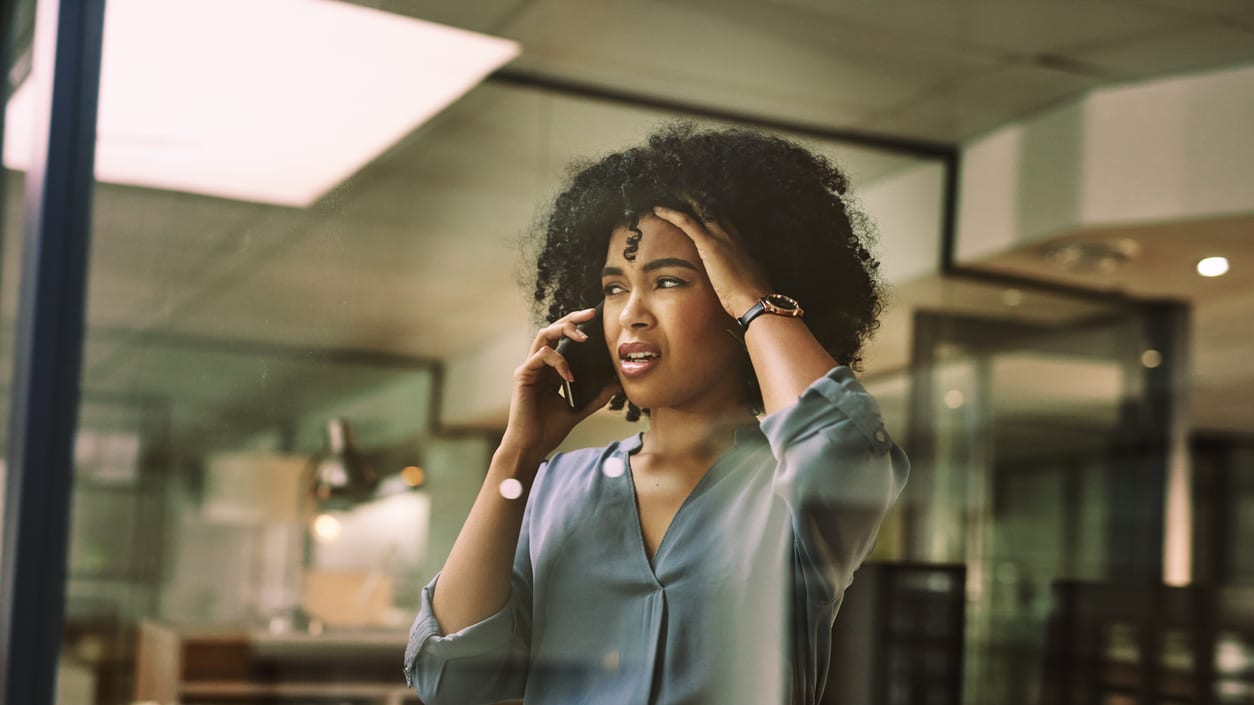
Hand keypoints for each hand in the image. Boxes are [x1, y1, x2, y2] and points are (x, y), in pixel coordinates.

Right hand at [500, 308, 620, 461]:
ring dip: (564, 331)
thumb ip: (596, 396)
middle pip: (552, 330)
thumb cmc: (549, 429)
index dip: (576, 326)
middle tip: (590, 314)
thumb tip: (617, 383)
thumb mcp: (579, 409)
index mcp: (550, 370)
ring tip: (583, 338)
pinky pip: (540, 356)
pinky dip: (558, 361)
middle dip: (571, 319)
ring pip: (544, 336)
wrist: (532, 446)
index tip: (595, 318)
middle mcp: (538, 365)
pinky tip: (569, 376)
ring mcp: (529, 368)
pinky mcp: (523, 375)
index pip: (562, 339)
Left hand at [652, 202, 770, 318]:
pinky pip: (686, 223)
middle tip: (681, 196)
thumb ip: (743, 272)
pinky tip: (658, 210)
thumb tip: (742, 276)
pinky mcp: (709, 244)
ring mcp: (721, 237)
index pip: (725, 222)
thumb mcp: (750, 279)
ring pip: (700, 211)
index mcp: (741, 244)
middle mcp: (732, 235)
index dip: (712, 214)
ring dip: (684, 203)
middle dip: (697, 203)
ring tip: (669, 196)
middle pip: (713, 211)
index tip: (699, 210)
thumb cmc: (753, 296)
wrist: (754, 299)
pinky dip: (671, 214)